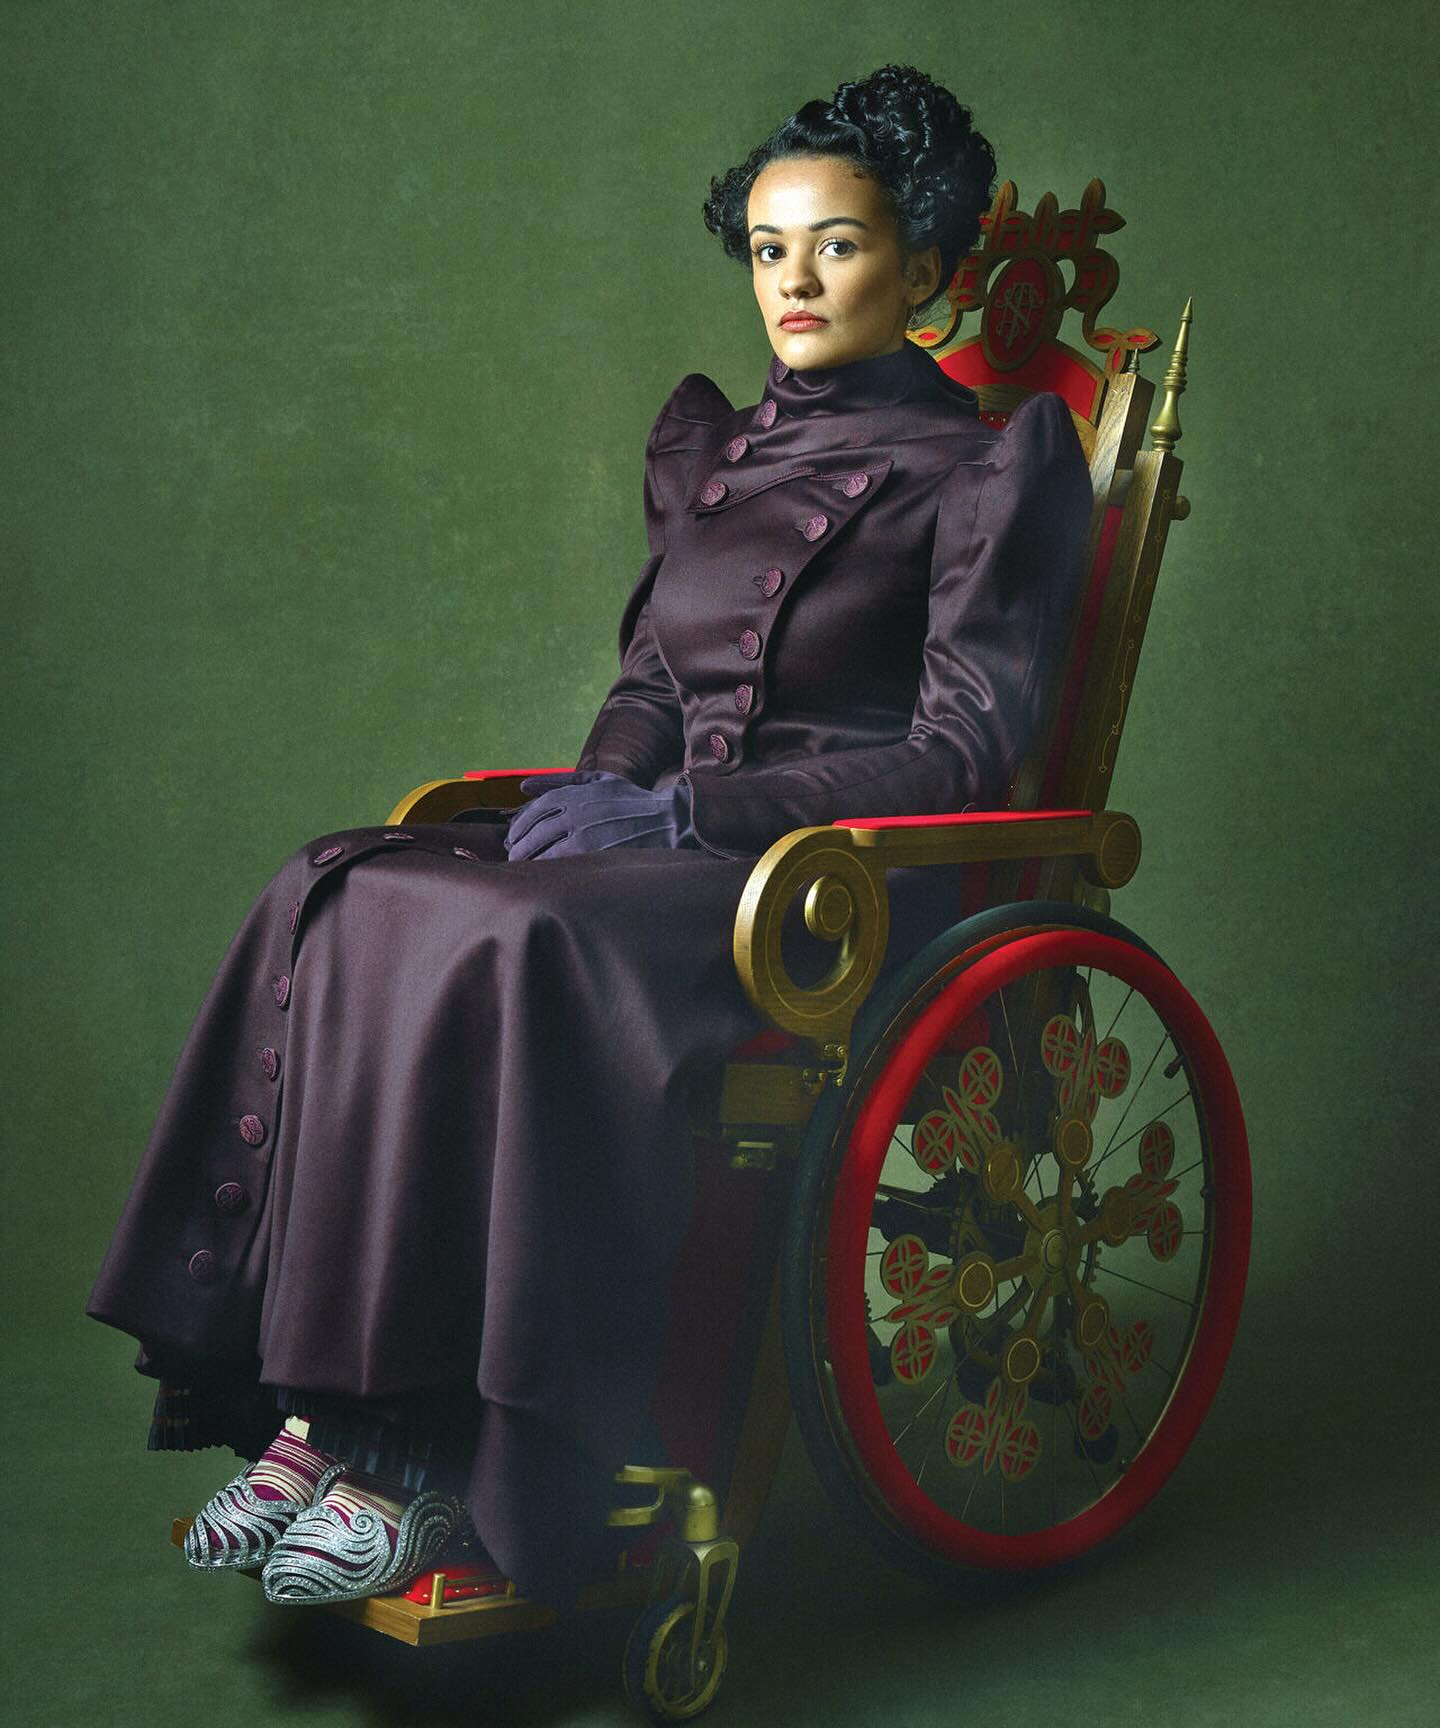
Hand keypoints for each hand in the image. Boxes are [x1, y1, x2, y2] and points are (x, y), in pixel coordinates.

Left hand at [504, 772, 696, 860]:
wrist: (666, 820)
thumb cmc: (632, 800)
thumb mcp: (598, 779)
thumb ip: (560, 779)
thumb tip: (523, 785)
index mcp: (576, 792)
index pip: (535, 809)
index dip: (519, 824)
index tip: (514, 836)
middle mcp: (575, 810)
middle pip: (534, 829)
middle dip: (519, 843)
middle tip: (513, 854)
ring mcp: (583, 832)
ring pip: (541, 847)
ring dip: (527, 857)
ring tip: (522, 866)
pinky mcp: (591, 852)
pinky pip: (556, 862)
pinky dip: (544, 867)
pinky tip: (541, 874)